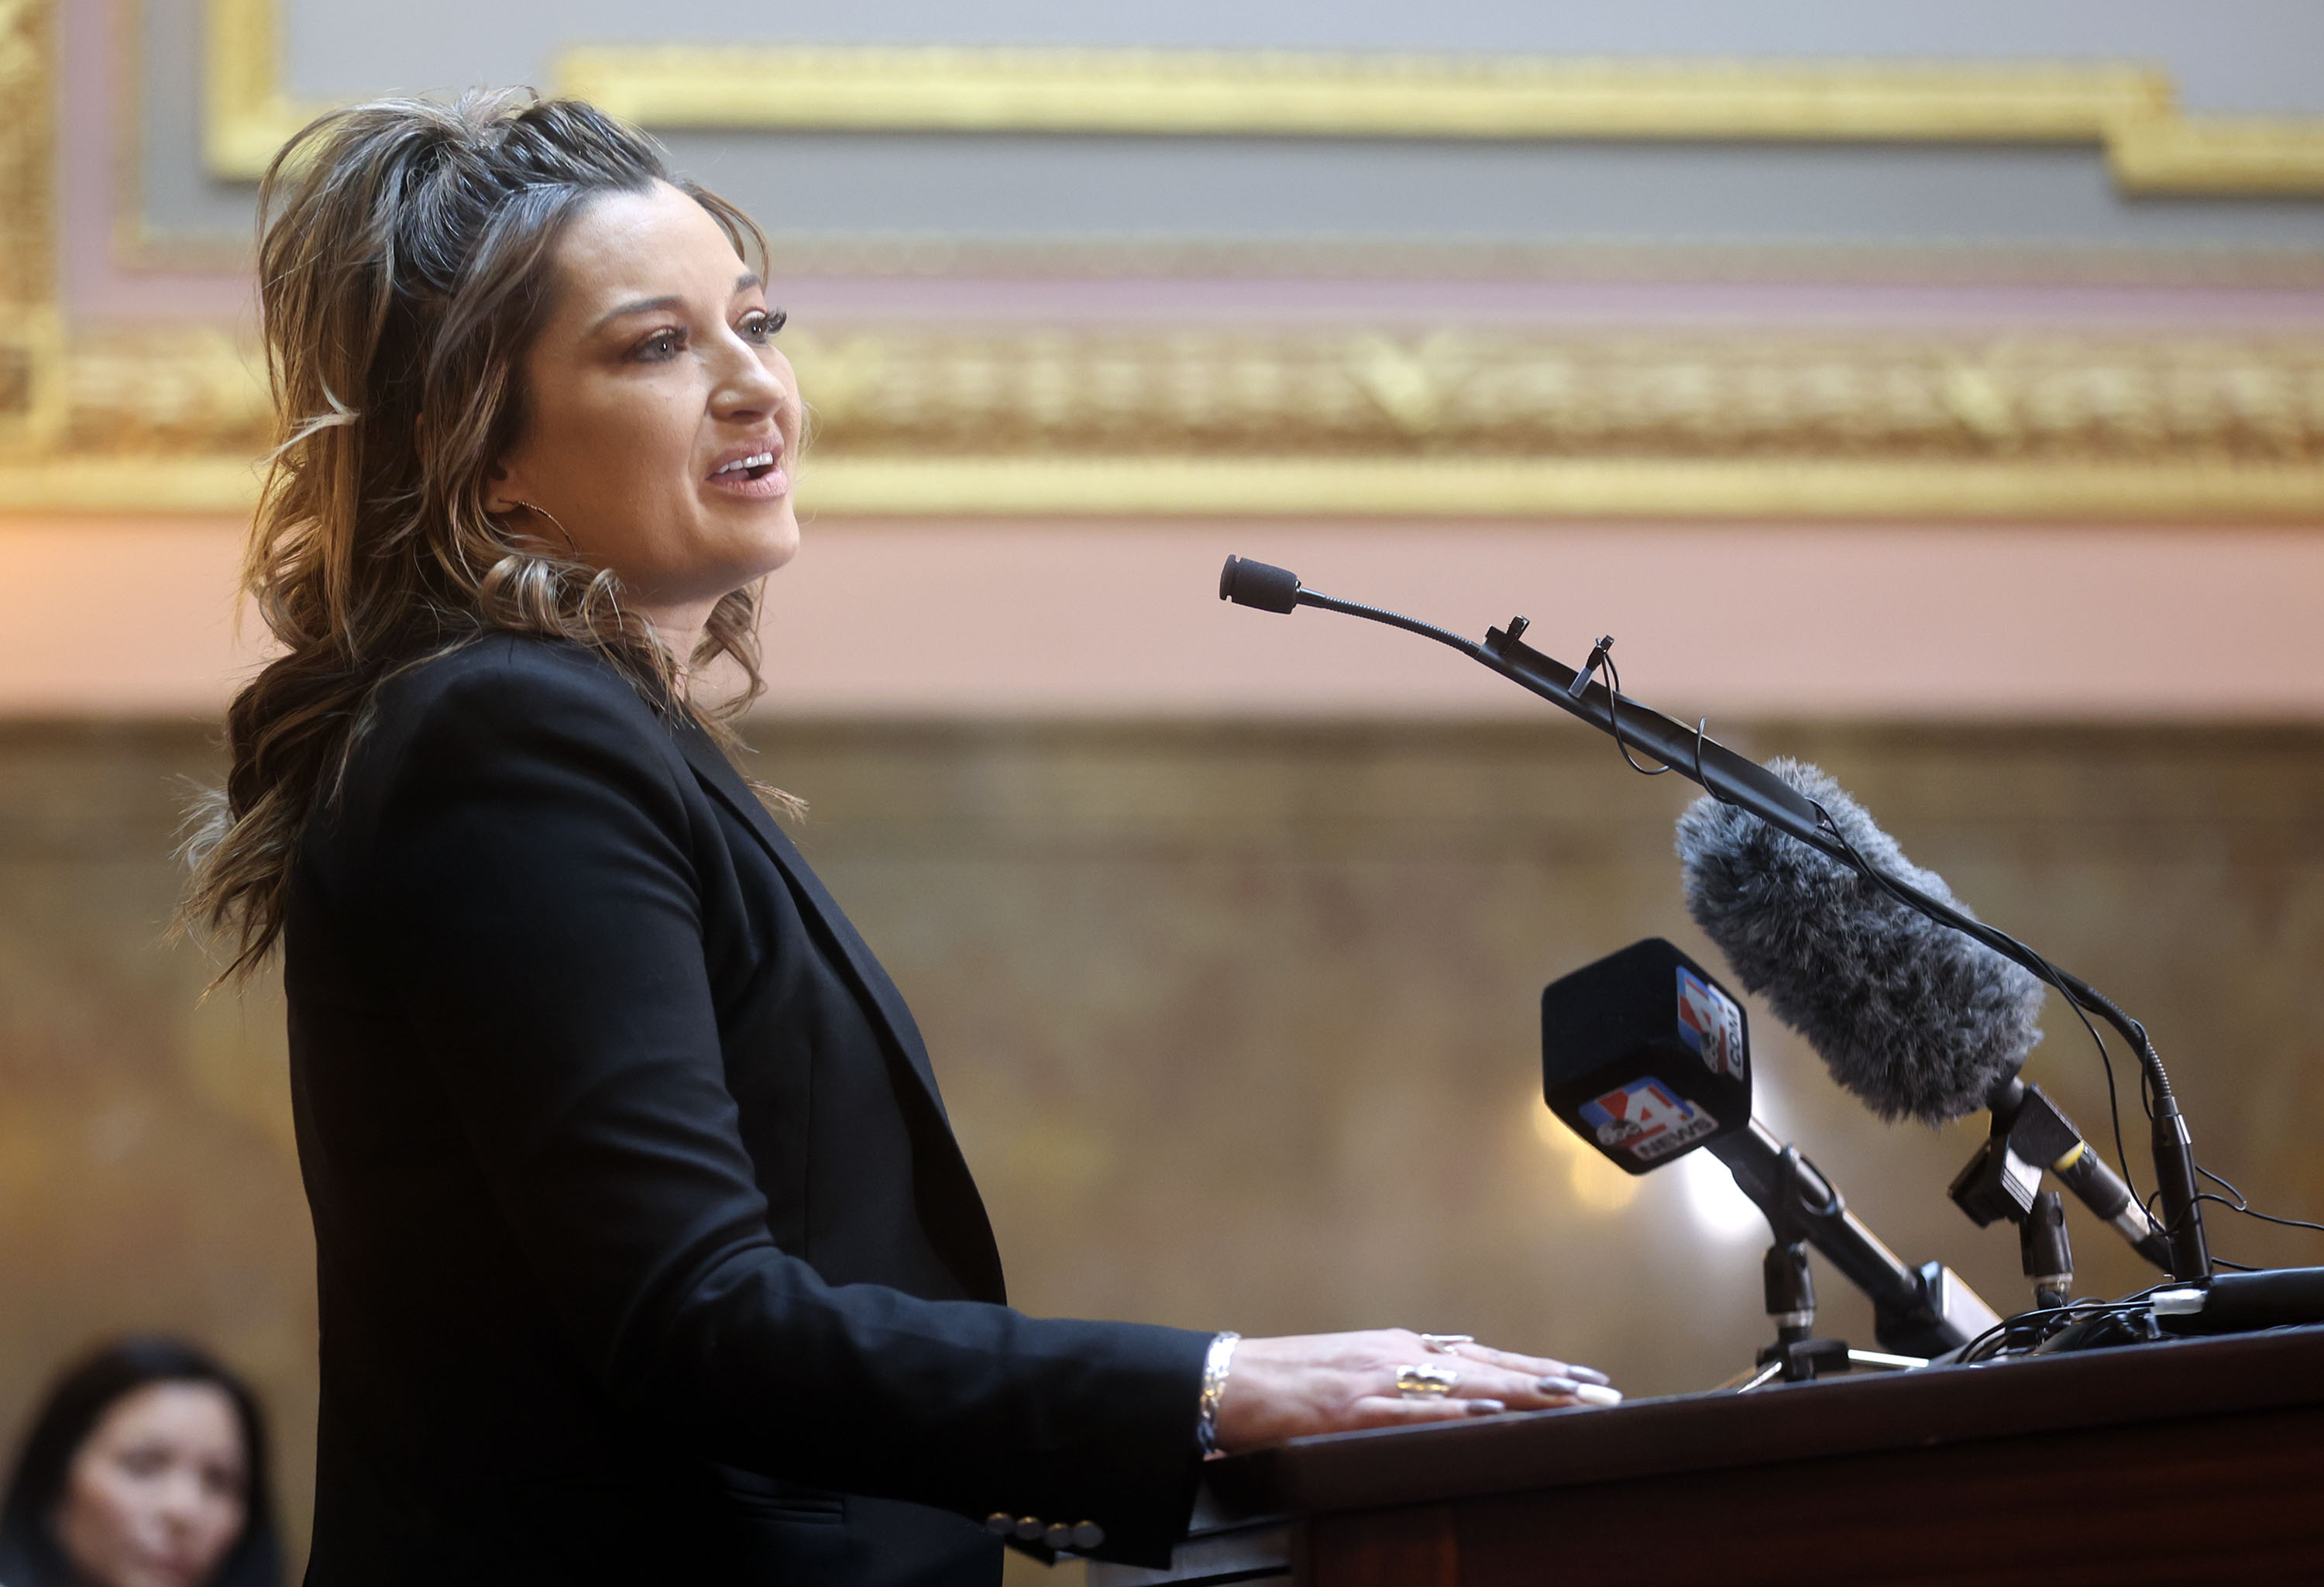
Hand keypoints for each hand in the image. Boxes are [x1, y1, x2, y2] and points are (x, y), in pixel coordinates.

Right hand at [1211, 1330, 1617, 1452]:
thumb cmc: (1289, 1381)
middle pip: (1490, 1369)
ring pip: (1465, 1385)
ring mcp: (1376, 1380)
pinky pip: (1412, 1411)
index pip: (1487, 1360)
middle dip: (1552, 1383)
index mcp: (1401, 1349)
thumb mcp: (1357, 1364)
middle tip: (1606, 1394)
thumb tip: (1462, 1357)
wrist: (1227, 1381)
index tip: (1588, 1381)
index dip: (1540, 1372)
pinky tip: (1488, 1413)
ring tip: (1571, 1401)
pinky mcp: (1350, 1408)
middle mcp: (1398, 1356)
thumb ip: (1408, 1365)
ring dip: (1522, 1393)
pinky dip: (1453, 1411)